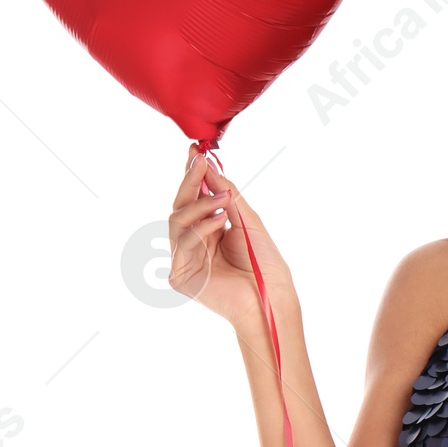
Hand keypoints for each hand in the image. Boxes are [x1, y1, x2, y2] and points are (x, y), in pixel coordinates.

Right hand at [167, 141, 294, 331]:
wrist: (271, 295)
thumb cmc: (264, 263)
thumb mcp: (246, 219)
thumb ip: (226, 193)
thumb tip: (209, 166)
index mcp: (208, 232)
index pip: (192, 200)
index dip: (191, 176)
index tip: (195, 151)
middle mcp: (194, 244)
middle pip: (179, 206)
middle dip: (189, 183)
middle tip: (200, 163)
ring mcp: (185, 261)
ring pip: (176, 221)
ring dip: (199, 206)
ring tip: (222, 200)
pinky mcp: (181, 277)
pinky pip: (182, 242)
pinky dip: (200, 228)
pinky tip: (219, 221)